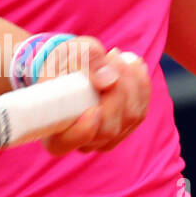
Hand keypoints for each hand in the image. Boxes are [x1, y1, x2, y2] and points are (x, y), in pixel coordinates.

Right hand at [37, 37, 151, 155]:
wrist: (73, 66)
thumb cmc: (63, 63)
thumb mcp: (68, 52)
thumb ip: (84, 60)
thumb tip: (109, 81)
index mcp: (54, 134)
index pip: (66, 143)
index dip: (83, 131)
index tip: (93, 110)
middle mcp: (81, 144)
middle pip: (108, 128)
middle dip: (117, 90)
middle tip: (110, 56)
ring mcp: (106, 139)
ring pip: (130, 117)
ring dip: (131, 82)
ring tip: (116, 56)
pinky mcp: (125, 128)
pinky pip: (141, 110)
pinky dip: (141, 85)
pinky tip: (133, 65)